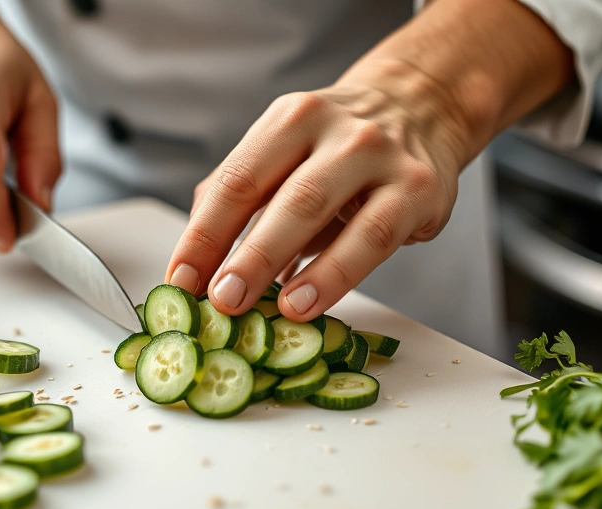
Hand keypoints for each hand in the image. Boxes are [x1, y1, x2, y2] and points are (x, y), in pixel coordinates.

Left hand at [166, 61, 463, 321]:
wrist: (421, 106)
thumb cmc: (338, 147)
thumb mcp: (287, 152)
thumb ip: (243, 195)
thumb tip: (197, 260)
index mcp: (288, 121)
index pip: (236, 181)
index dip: (204, 234)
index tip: (180, 280)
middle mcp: (334, 131)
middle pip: (280, 197)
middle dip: (245, 254)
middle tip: (219, 300)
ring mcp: (380, 157)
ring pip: (326, 213)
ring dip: (292, 265)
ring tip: (269, 310)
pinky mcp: (418, 190)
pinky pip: (374, 238)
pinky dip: (337, 274)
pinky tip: (310, 302)